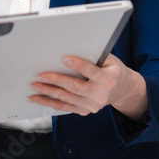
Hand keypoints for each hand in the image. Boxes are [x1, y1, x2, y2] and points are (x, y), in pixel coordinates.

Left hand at [30, 54, 148, 121]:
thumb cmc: (114, 71)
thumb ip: (95, 56)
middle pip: (74, 87)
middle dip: (55, 81)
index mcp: (108, 80)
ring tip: (35, 87)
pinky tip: (39, 99)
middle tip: (40, 76)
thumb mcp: (110, 60)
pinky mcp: (85, 111)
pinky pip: (65, 107)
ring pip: (66, 99)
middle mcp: (100, 95)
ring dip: (48, 93)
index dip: (78, 65)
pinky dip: (50, 103)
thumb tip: (75, 48)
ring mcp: (92, 105)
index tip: (65, 59)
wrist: (123, 90)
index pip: (91, 72)